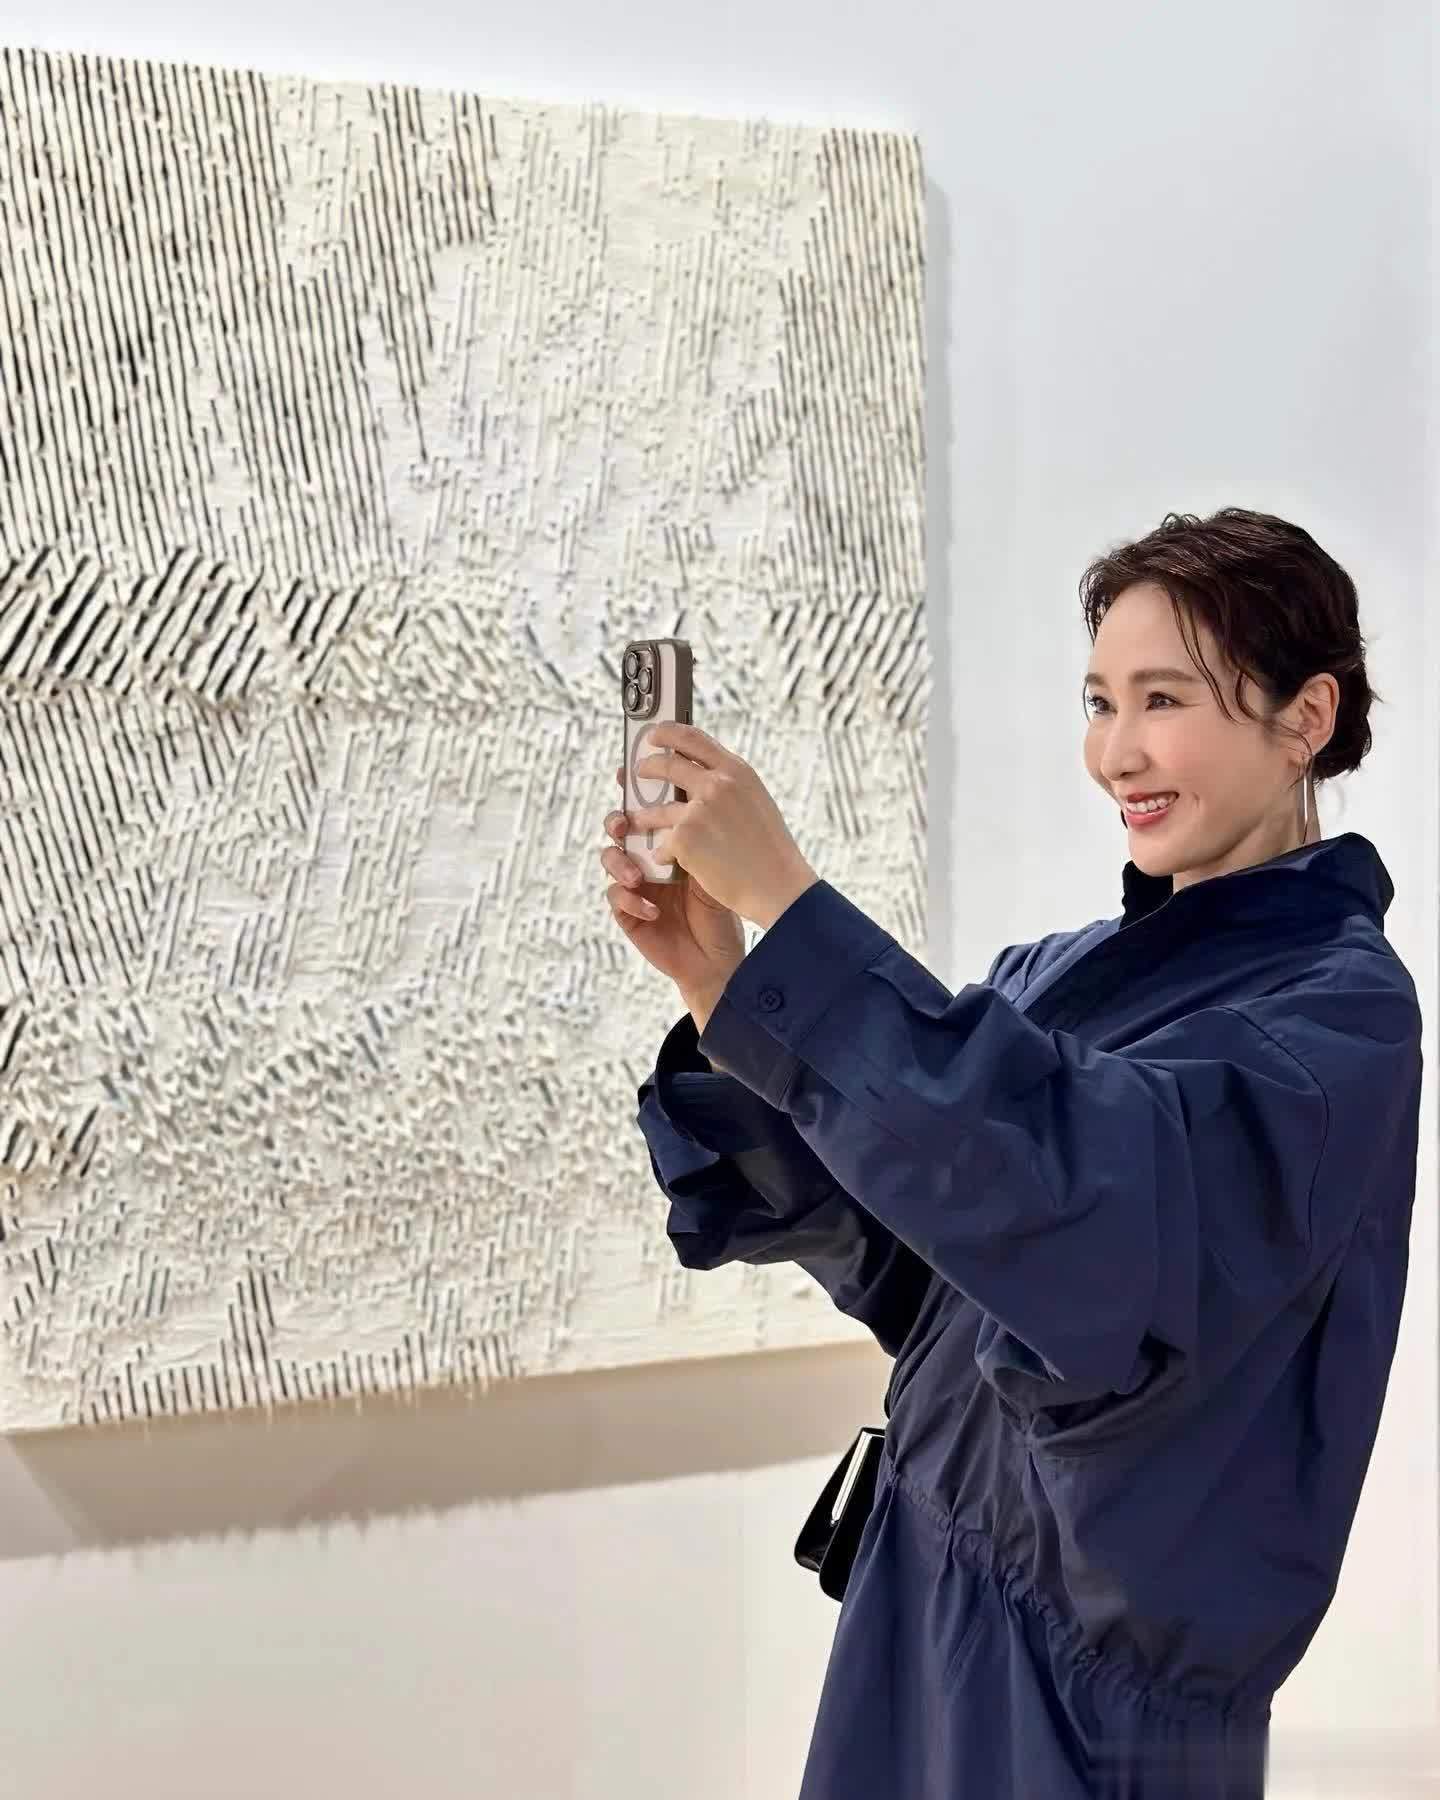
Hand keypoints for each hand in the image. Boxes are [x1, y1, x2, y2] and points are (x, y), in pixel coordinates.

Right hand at [601, 765, 745, 1002]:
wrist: (721, 953)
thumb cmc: (723, 900)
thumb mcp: (716, 856)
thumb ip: (701, 824)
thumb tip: (696, 782)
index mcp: (668, 836)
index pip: (646, 805)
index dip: (632, 788)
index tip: (626, 772)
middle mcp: (647, 855)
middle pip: (618, 827)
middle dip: (616, 820)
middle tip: (624, 823)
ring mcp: (635, 883)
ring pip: (609, 859)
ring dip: (619, 863)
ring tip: (637, 875)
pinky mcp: (628, 912)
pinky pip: (615, 898)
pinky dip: (631, 900)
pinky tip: (653, 909)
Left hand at [629, 723, 820, 928]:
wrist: (777, 886)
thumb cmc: (770, 851)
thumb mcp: (756, 802)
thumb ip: (730, 787)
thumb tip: (703, 778)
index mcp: (736, 772)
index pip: (694, 739)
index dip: (668, 732)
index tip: (654, 734)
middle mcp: (716, 785)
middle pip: (667, 765)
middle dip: (648, 767)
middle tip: (640, 771)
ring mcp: (698, 811)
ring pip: (657, 809)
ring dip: (644, 816)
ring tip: (638, 821)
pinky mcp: (684, 839)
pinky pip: (662, 844)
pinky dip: (663, 854)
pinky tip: (668, 861)